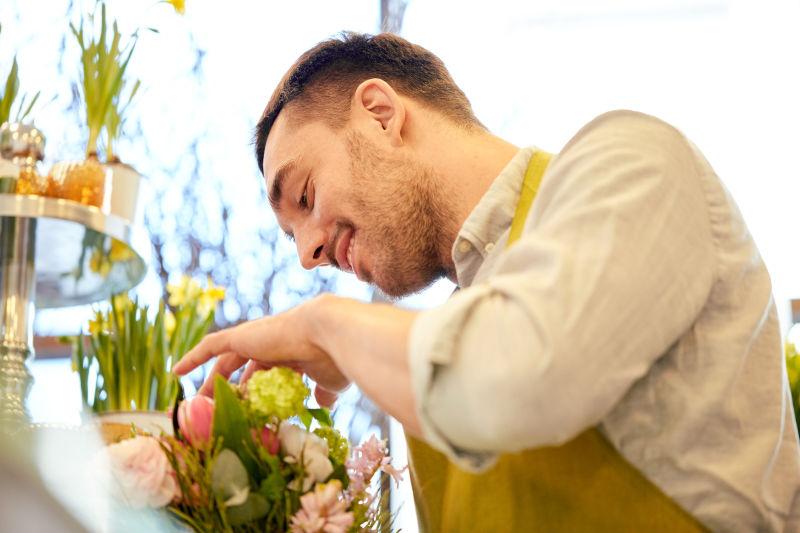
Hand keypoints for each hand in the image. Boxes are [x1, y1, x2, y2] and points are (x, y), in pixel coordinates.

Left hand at [172, 296, 349, 403]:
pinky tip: (177, 373)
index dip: (259, 390)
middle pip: (245, 367)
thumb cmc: (334, 358)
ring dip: (212, 382)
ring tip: (199, 403)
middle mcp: (273, 342)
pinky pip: (211, 346)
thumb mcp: (329, 382)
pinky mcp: (241, 336)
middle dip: (234, 388)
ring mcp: (256, 338)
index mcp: (292, 353)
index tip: (252, 409)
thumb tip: (326, 404)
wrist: (328, 332)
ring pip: (226, 361)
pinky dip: (194, 357)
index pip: (270, 372)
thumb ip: (324, 391)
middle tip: (222, 409)